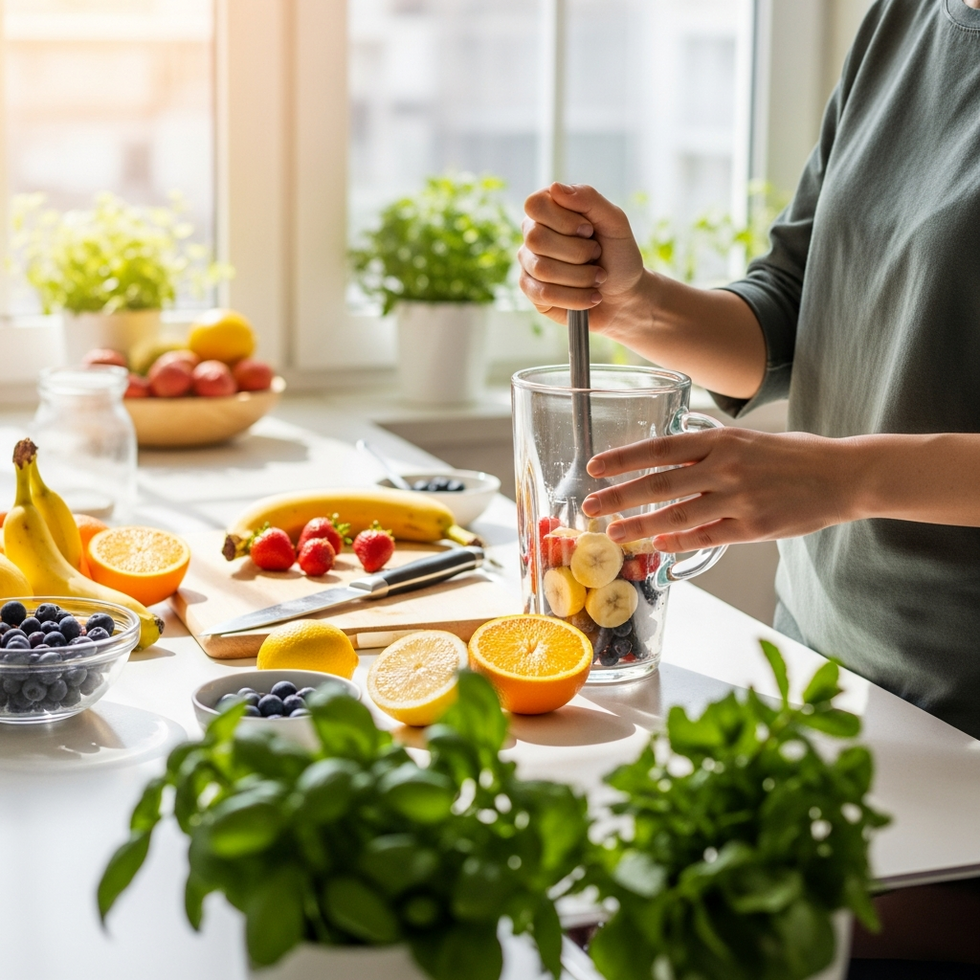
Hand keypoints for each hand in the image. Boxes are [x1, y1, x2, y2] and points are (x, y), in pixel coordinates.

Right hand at [519, 182, 646, 331]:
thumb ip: (588, 199)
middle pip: (536, 239)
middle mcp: (533, 235)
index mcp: (549, 211)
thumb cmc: (618, 254)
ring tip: (598, 277)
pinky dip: (575, 297)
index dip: (563, 220)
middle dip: (577, 251)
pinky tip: (591, 296)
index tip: (588, 230)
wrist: (625, 294)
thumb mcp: (614, 221)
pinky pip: (544, 294)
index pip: (535, 205)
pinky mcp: (532, 293)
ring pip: (542, 269)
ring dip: (581, 276)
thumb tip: (554, 188)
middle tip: (596, 254)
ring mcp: (529, 265)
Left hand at [582, 427, 856, 551]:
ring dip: (639, 526)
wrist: (845, 474)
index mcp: (721, 440)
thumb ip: (709, 452)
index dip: (623, 458)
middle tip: (589, 506)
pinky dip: (676, 542)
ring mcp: (738, 499)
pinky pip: (704, 538)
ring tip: (614, 534)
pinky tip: (656, 545)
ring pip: (676, 515)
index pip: (660, 448)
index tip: (595, 466)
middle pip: (658, 483)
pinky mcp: (752, 528)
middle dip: (618, 496)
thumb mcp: (748, 441)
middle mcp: (725, 467)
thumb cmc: (796, 456)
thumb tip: (668, 464)